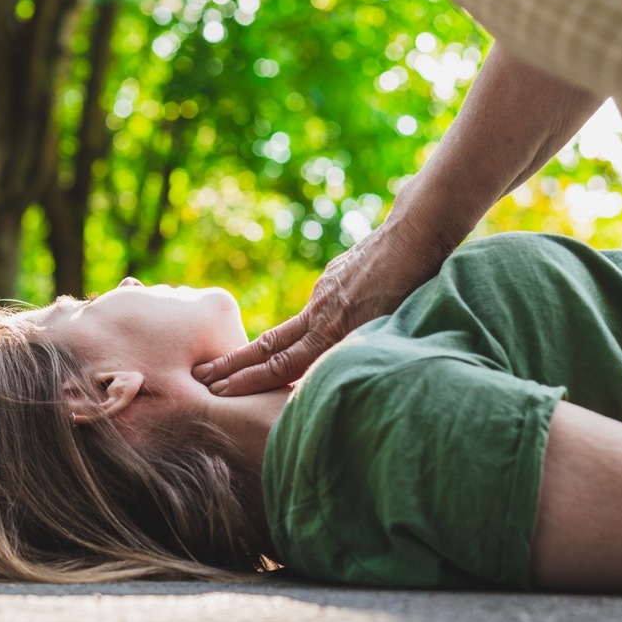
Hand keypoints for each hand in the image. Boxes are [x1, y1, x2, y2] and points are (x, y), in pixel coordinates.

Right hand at [193, 213, 446, 395]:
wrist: (418, 232)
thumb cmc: (415, 285)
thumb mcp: (388, 328)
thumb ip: (356, 350)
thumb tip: (331, 371)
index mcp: (332, 330)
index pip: (281, 364)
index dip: (249, 380)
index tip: (219, 390)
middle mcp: (321, 313)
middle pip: (269, 345)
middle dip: (235, 364)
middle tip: (203, 375)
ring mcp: (324, 292)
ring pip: (291, 327)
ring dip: (265, 346)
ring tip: (243, 359)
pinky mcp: (335, 275)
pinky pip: (318, 307)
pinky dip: (311, 322)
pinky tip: (324, 321)